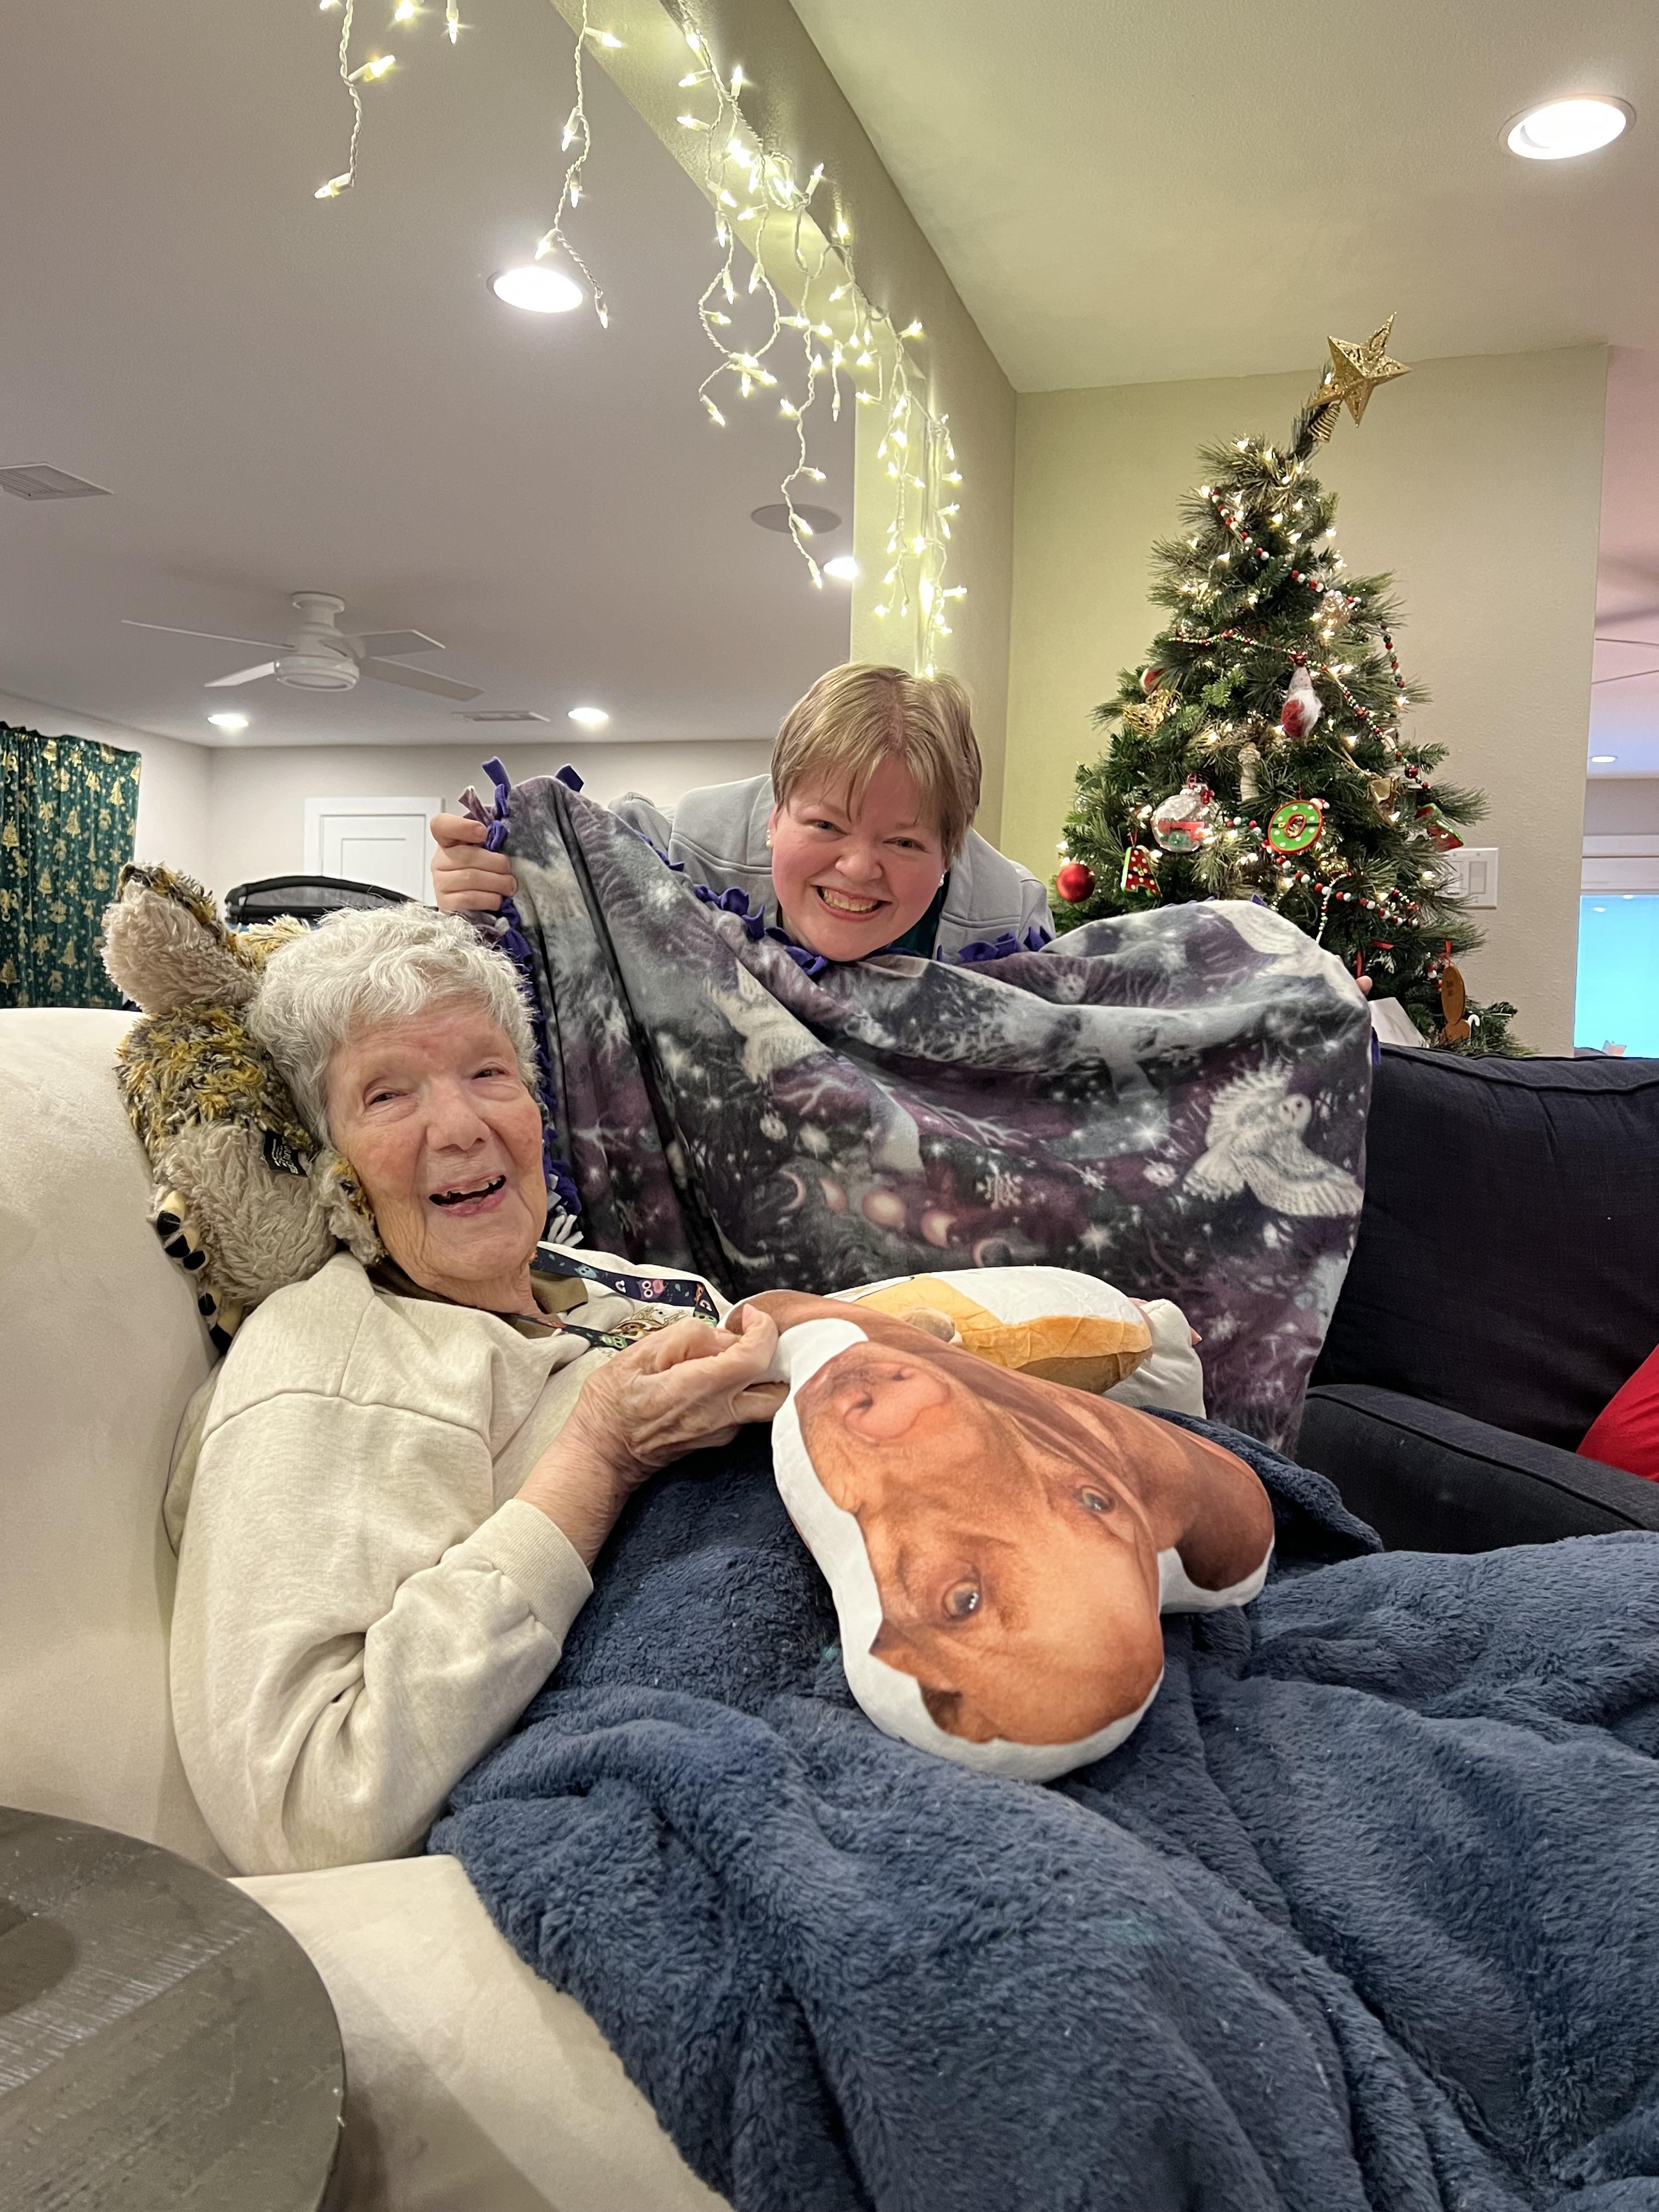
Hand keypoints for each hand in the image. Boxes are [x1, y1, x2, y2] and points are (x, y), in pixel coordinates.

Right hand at [431, 812, 516, 913]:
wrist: (475, 905)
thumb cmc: (484, 873)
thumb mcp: (486, 851)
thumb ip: (490, 838)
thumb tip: (503, 826)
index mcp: (448, 842)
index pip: (441, 825)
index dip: (461, 826)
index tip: (483, 832)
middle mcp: (440, 861)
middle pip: (467, 856)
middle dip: (496, 864)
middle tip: (509, 870)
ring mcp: (440, 883)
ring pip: (470, 878)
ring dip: (497, 882)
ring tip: (509, 886)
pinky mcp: (446, 904)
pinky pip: (469, 898)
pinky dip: (489, 899)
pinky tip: (498, 899)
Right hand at [516, 1307, 784, 1564]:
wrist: (602, 1455)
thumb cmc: (611, 1406)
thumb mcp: (637, 1355)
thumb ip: (684, 1337)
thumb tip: (719, 1334)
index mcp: (700, 1389)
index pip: (757, 1356)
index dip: (762, 1327)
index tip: (749, 1315)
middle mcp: (720, 1415)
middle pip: (781, 1389)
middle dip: (777, 1358)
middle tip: (752, 1338)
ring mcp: (723, 1432)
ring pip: (767, 1402)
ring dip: (761, 1374)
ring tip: (728, 1355)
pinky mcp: (719, 1439)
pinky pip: (746, 1410)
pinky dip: (743, 1388)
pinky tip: (714, 1376)